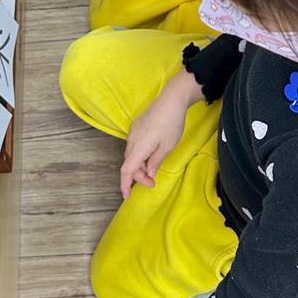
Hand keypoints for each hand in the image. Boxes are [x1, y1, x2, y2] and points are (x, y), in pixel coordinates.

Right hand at [120, 71, 201, 198]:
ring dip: (140, 165)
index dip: (125, 185)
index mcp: (139, 147)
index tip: (127, 196)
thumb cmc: (172, 124)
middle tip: (154, 182)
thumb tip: (149, 173)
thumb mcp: (167, 146)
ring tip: (155, 168)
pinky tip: (152, 154)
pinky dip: (140, 156)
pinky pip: (134, 146)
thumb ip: (156, 162)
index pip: (127, 170)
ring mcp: (133, 133)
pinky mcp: (137, 127)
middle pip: (129, 164)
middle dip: (139, 176)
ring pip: (132, 155)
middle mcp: (132, 140)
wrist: (171, 100)